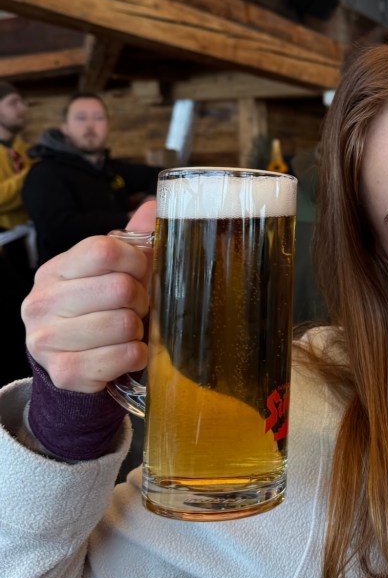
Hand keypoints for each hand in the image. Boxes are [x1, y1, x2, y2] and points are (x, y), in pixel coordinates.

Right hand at [22, 202, 156, 393]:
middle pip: (120, 288)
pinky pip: (126, 355)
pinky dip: (138, 354)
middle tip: (136, 307)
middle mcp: (42, 302)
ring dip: (139, 329)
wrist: (71, 365)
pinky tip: (127, 352)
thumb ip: (130, 241)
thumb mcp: (106, 273)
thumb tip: (154, 205)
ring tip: (128, 330)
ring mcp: (48, 339)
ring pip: (125, 324)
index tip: (142, 271)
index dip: (136, 260)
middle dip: (141, 299)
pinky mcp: (66, 372)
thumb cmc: (96, 312)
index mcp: (54, 270)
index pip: (104, 250)